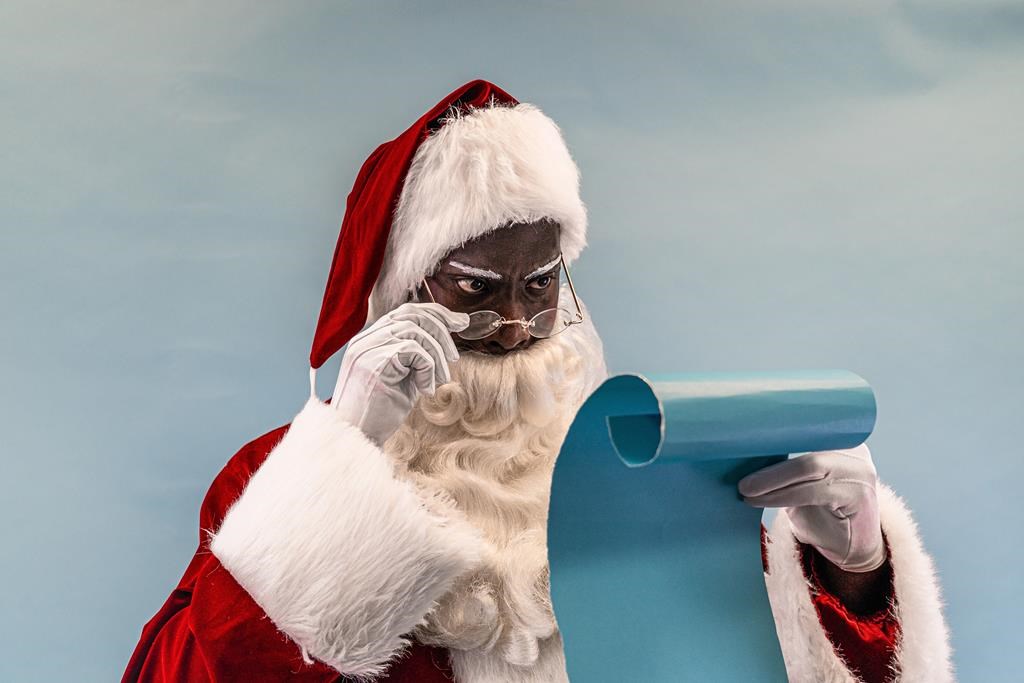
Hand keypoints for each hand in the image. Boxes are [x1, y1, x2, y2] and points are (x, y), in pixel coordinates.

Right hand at [331, 302, 469, 445]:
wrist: (358, 438)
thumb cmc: (380, 412)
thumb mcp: (404, 377)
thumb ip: (417, 355)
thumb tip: (446, 333)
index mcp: (369, 340)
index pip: (405, 311)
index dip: (436, 313)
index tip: (460, 323)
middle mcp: (364, 340)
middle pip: (412, 315)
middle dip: (441, 331)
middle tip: (454, 357)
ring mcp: (366, 350)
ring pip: (415, 331)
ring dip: (437, 355)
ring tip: (441, 380)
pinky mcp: (373, 364)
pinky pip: (414, 351)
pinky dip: (428, 369)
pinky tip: (426, 390)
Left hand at [738, 443, 885, 572]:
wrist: (853, 545)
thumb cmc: (822, 509)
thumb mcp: (802, 481)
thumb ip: (785, 462)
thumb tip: (746, 448)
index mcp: (839, 437)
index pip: (803, 427)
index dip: (773, 431)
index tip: (743, 440)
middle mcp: (853, 449)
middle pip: (804, 446)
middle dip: (768, 462)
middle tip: (740, 479)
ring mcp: (859, 470)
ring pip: (807, 466)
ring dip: (771, 481)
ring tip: (746, 491)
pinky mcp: (859, 494)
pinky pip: (811, 491)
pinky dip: (780, 496)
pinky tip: (759, 500)